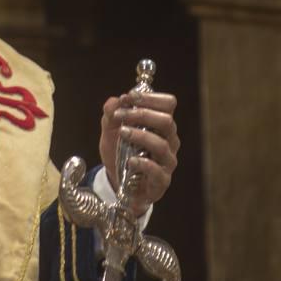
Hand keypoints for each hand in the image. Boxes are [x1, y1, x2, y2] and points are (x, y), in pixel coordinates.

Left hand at [98, 91, 178, 216]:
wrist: (118, 184)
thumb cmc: (120, 154)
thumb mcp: (111, 132)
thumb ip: (111, 115)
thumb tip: (114, 101)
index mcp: (161, 125)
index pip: (168, 104)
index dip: (150, 97)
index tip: (129, 97)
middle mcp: (169, 141)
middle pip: (167, 121)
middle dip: (143, 114)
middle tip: (121, 115)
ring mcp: (167, 161)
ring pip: (161, 144)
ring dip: (140, 136)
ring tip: (122, 133)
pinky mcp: (161, 181)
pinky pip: (157, 170)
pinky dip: (142, 163)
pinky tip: (130, 160)